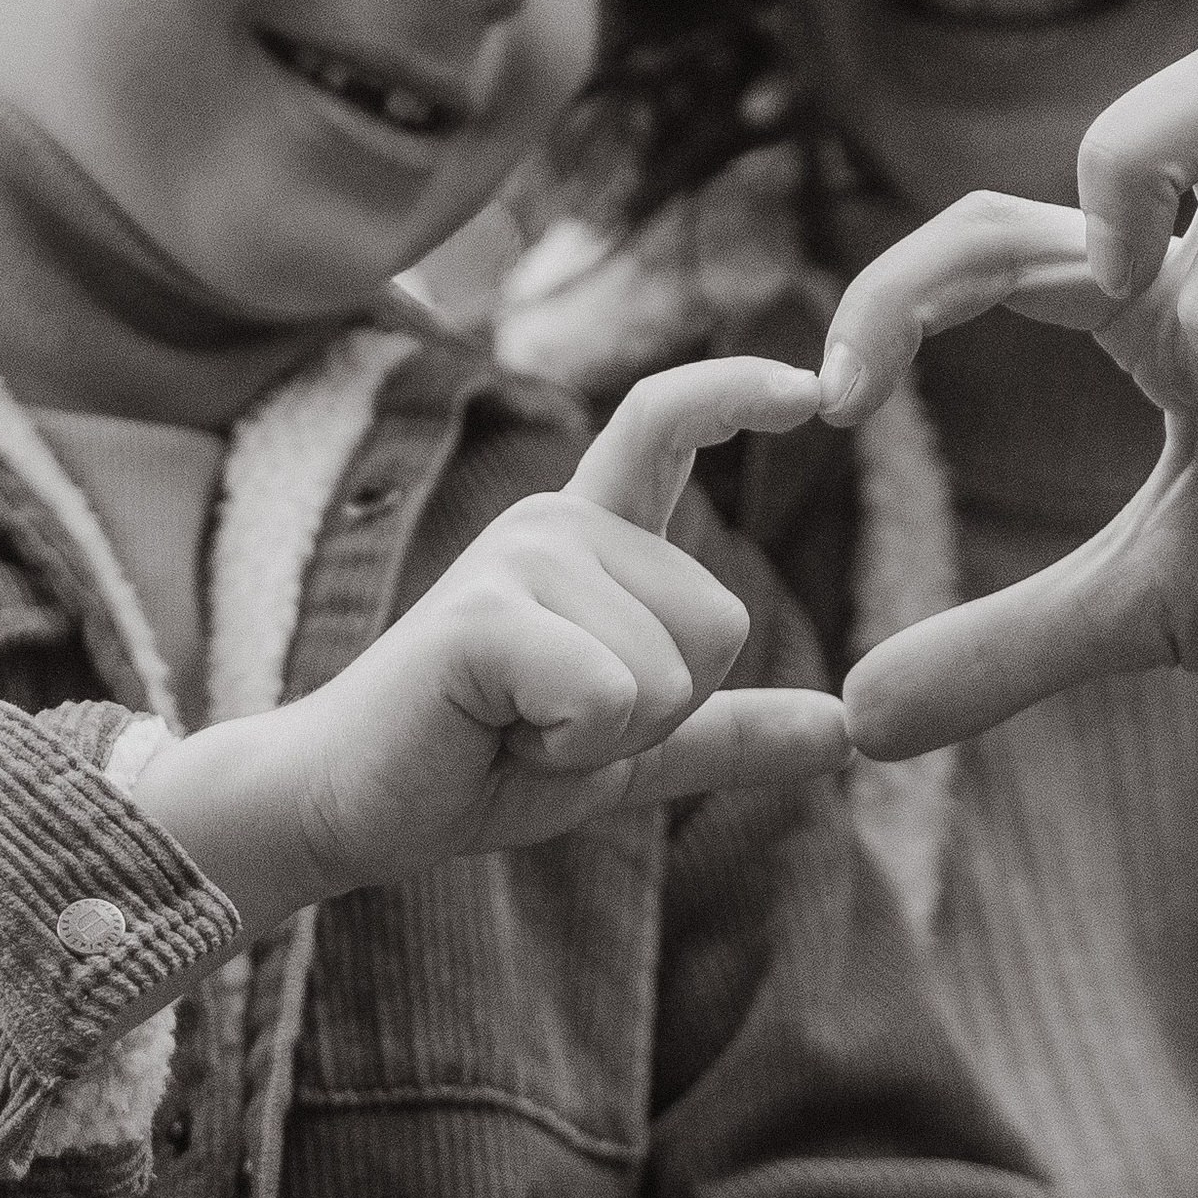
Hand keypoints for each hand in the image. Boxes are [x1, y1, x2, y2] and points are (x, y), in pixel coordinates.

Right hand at [124, 358, 849, 933]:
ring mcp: (518, 558)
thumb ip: (728, 733)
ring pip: (670, 673)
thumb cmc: (476, 763)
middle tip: (553, 722)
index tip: (813, 389)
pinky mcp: (483, 617)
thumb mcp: (625, 751)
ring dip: (605, 739)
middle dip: (659, 711)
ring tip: (518, 727)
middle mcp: (557, 523)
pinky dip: (569, 748)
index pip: (667, 420)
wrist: (350, 807)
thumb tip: (847, 730)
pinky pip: (608, 697)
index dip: (739, 392)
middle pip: (720, 624)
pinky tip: (498, 735)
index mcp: (590, 536)